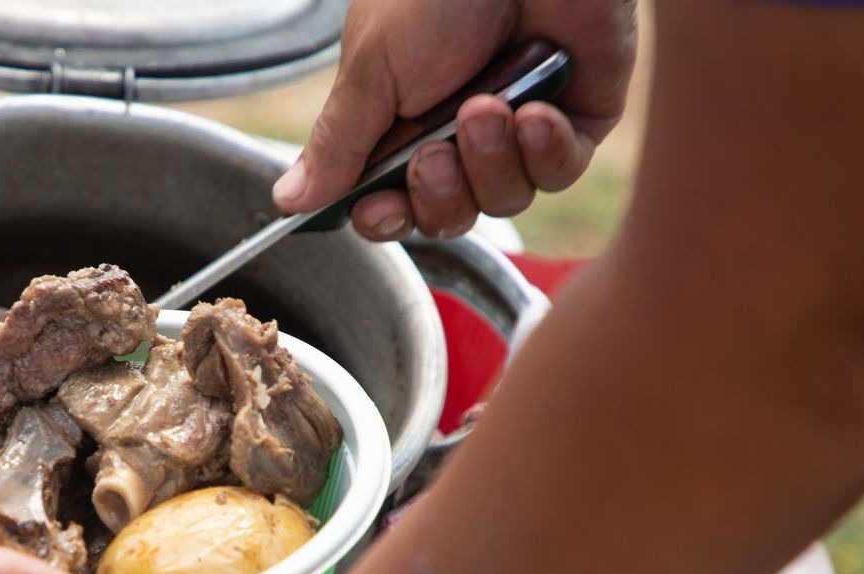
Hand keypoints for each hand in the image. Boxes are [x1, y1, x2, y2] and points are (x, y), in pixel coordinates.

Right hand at [274, 0, 637, 239]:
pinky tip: (536, 112)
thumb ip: (338, 143)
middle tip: (433, 156)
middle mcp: (459, 133)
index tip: (378, 208)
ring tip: (488, 107)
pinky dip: (545, 151)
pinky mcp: (575, 121)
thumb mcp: (372, 67)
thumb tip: (289, 199)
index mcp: (401, 120)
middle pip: (446, 215)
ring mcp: (520, 130)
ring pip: (502, 200)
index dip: (384, 217)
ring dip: (490, 161)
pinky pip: (558, 173)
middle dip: (438, 196)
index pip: (389, 200)